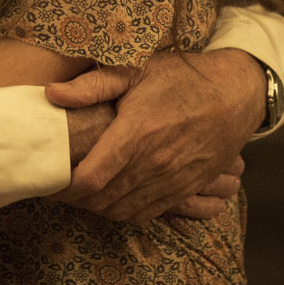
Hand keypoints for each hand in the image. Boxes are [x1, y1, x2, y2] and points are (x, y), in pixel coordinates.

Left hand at [48, 49, 261, 221]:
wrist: (235, 94)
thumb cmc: (183, 78)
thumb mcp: (136, 70)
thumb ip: (93, 85)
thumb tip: (51, 93)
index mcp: (136, 135)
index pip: (89, 178)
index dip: (63, 186)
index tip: (48, 179)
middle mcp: (154, 164)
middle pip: (101, 200)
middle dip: (74, 198)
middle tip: (57, 186)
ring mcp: (172, 181)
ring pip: (122, 211)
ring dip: (96, 208)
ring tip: (80, 195)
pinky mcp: (185, 189)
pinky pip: (148, 214)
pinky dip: (123, 213)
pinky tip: (111, 201)